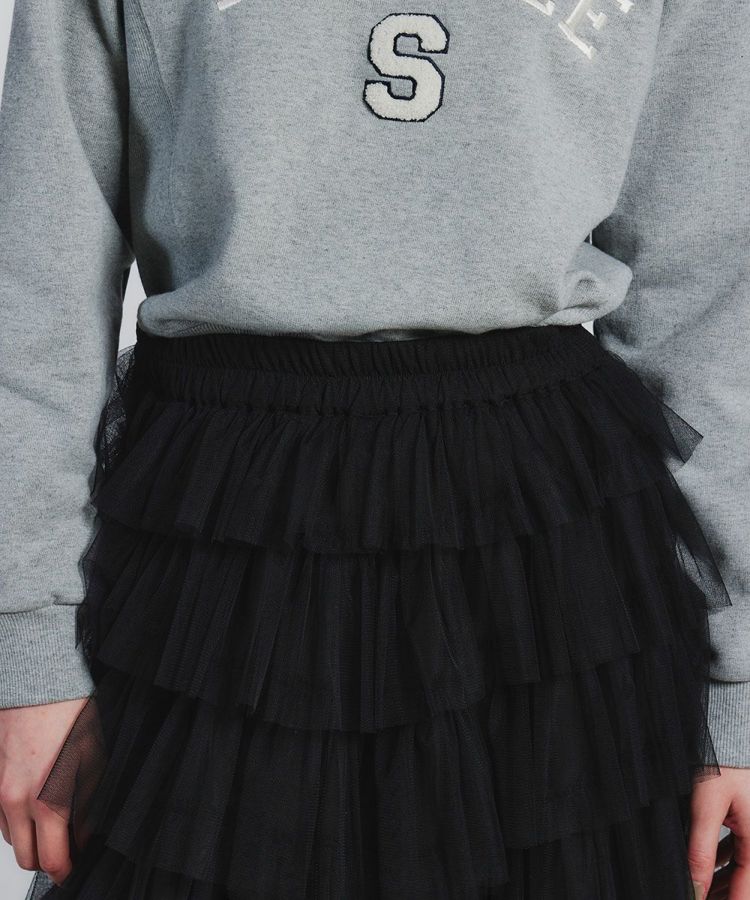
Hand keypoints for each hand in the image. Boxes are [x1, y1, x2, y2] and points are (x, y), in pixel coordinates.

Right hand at [0, 698, 88, 885]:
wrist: (41, 687)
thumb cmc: (71, 719)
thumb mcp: (94, 765)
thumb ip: (86, 809)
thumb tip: (82, 837)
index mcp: (48, 802)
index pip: (51, 861)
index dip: (65, 871)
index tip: (72, 867)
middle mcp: (16, 804)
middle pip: (26, 858)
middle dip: (47, 856)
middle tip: (66, 842)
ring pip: (10, 838)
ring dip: (30, 836)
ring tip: (52, 815)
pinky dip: (14, 818)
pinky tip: (34, 799)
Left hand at [688, 765, 749, 898]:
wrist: (728, 739)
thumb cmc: (722, 765)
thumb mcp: (707, 807)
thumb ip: (700, 849)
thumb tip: (694, 886)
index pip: (744, 893)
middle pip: (742, 883)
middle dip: (719, 894)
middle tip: (694, 896)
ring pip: (739, 870)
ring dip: (719, 882)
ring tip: (696, 888)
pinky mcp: (748, 826)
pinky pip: (738, 853)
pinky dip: (721, 862)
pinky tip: (704, 867)